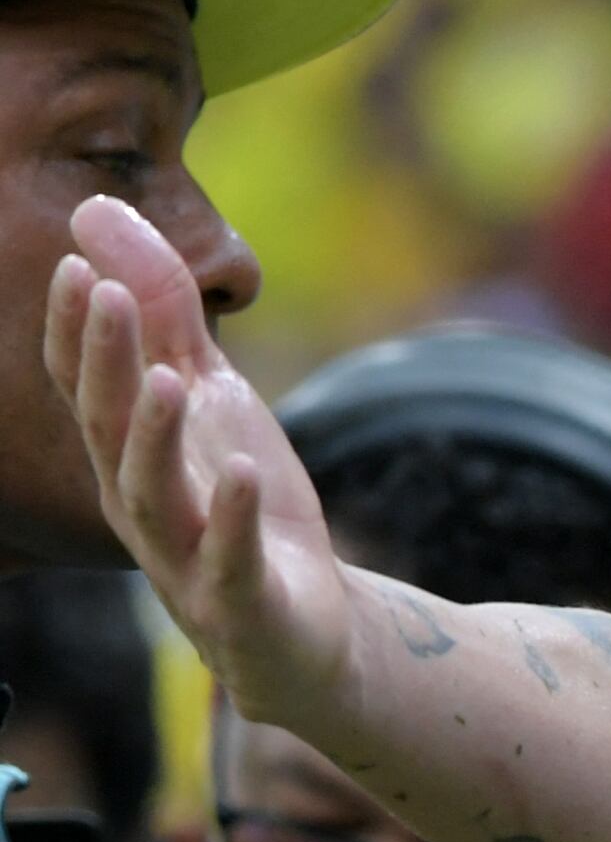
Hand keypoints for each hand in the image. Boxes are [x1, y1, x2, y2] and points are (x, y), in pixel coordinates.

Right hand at [43, 196, 359, 729]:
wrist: (302, 625)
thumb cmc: (240, 501)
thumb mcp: (210, 394)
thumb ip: (164, 313)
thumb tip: (95, 215)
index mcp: (129, 455)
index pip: (87, 388)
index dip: (78, 331)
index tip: (77, 264)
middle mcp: (141, 504)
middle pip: (107, 429)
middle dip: (103, 361)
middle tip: (102, 291)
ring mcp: (186, 557)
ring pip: (154, 495)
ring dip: (153, 435)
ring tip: (166, 376)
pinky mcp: (241, 600)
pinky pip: (230, 559)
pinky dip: (232, 517)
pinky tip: (240, 470)